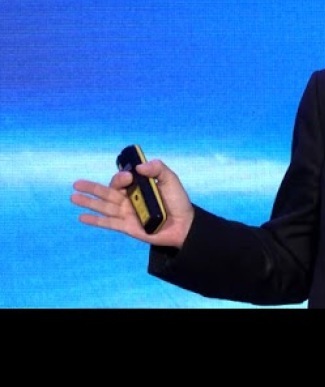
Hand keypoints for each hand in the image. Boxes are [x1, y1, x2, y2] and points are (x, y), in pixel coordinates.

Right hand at [71, 158, 194, 247]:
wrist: (184, 225)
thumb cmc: (178, 201)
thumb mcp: (171, 180)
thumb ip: (158, 169)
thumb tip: (139, 166)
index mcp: (138, 186)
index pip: (123, 180)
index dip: (121, 177)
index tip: (128, 176)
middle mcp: (129, 198)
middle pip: (107, 191)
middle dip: (92, 187)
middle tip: (77, 183)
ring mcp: (127, 212)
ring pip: (104, 206)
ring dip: (88, 202)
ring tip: (73, 197)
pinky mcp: (127, 226)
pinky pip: (108, 222)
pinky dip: (95, 220)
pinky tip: (82, 217)